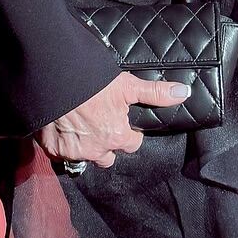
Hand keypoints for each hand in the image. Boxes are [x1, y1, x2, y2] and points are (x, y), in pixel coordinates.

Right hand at [36, 72, 190, 169]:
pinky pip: (62, 154)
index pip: (131, 144)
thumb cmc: (92, 82)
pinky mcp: (54, 150)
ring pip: (86, 157)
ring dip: (85, 146)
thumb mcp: (126, 85)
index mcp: (117, 137)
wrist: (55, 80)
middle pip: (108, 156)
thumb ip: (155, 93)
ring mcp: (75, 152)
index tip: (120, 122)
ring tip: (81, 127)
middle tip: (99, 123)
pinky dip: (63, 144)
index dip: (128, 132)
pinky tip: (63, 129)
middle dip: (106, 144)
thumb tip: (184, 93)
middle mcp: (97, 150)